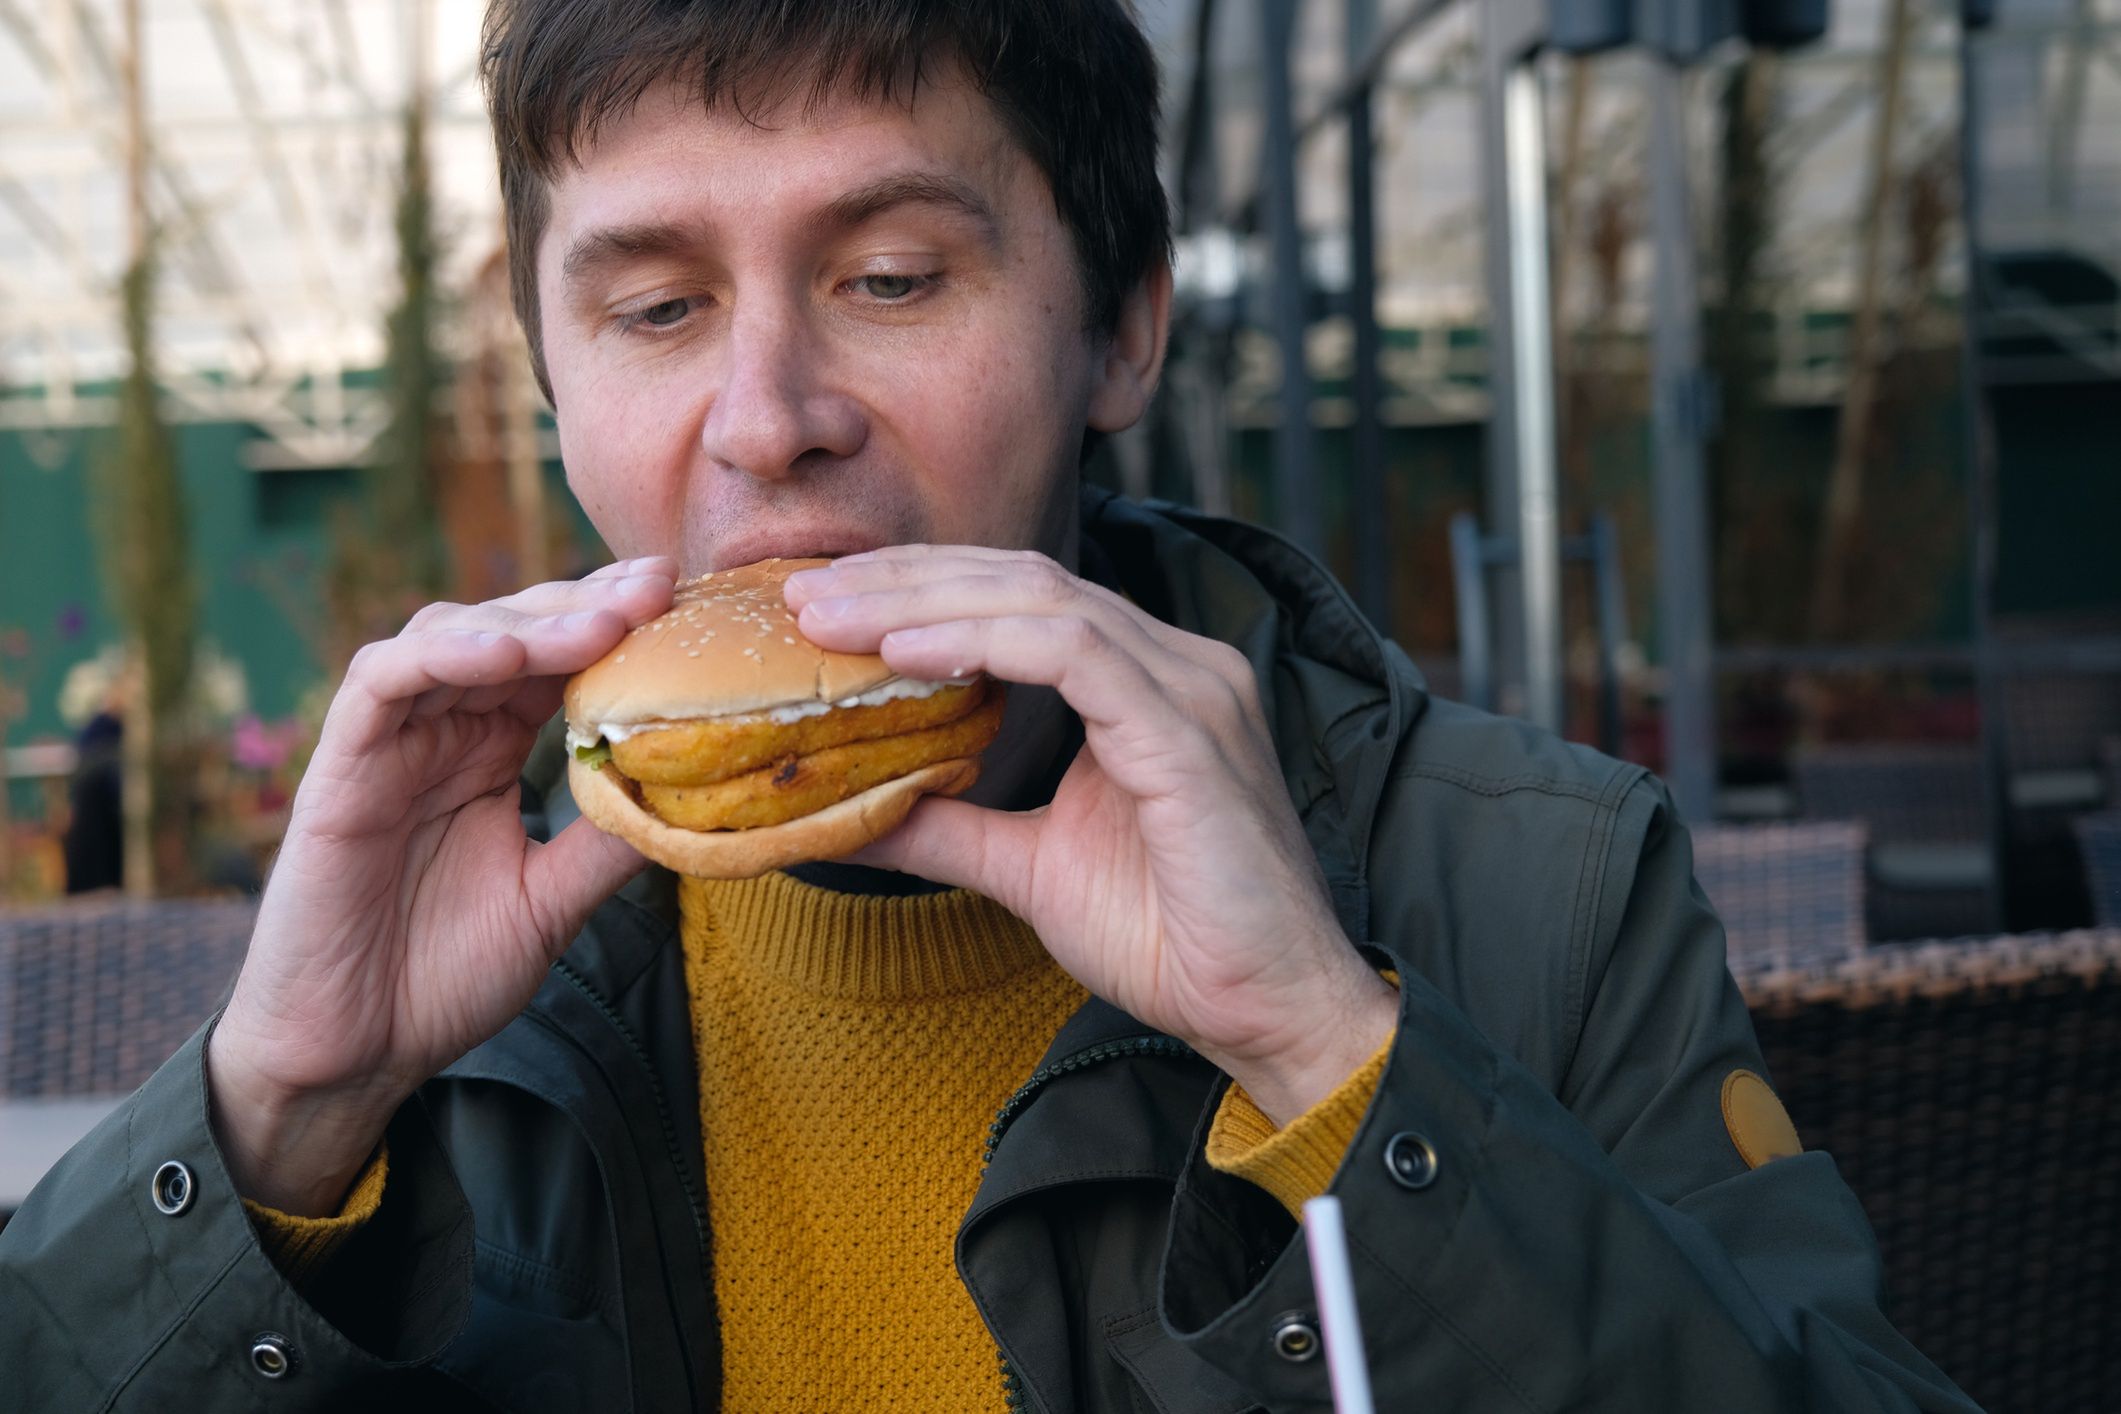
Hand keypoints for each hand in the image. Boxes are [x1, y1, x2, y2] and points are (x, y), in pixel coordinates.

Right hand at [206, 559, 676, 1213]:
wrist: (353, 1052)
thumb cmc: (443, 975)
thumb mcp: (552, 901)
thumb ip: (608, 842)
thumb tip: (699, 794)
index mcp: (491, 751)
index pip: (558, 661)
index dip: (617, 626)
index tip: (688, 606)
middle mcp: (442, 731)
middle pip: (514, 629)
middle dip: (587, 602)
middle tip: (657, 587)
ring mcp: (390, 742)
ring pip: (453, 636)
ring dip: (530, 620)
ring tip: (603, 621)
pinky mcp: (340, 764)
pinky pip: (383, 682)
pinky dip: (443, 655)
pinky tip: (507, 654)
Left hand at [786, 547, 1396, 1123]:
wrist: (1267, 1010)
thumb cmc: (1171, 937)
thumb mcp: (1027, 868)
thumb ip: (945, 827)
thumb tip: (843, 815)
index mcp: (1145, 682)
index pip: (1021, 598)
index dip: (918, 589)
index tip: (820, 608)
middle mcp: (1175, 664)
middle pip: (1023, 579)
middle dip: (904, 578)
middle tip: (801, 597)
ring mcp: (1190, 689)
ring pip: (1043, 599)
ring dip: (925, 602)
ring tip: (833, 620)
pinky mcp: (1189, 734)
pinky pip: (1077, 655)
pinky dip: (985, 643)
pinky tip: (908, 654)